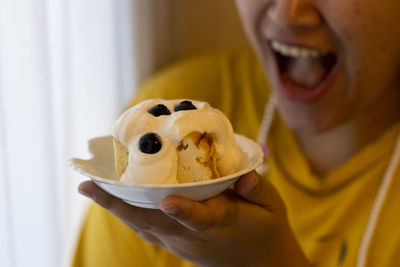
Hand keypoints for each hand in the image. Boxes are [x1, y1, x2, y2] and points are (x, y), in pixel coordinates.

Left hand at [78, 171, 310, 266]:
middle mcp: (194, 236)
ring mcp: (182, 244)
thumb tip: (245, 174)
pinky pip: (147, 230)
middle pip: (153, 222)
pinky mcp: (177, 246)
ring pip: (144, 227)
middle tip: (89, 184)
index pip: (199, 218)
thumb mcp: (274, 206)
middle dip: (120, 204)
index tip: (167, 200)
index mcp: (221, 223)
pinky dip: (128, 216)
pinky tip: (115, 202)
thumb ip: (258, 188)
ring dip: (117, 209)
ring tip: (92, 188)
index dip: (184, 210)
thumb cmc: (268, 231)